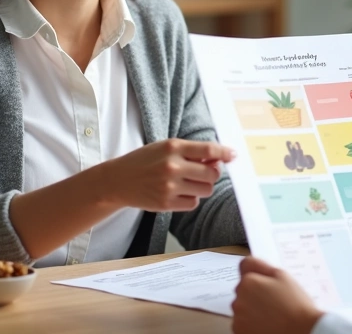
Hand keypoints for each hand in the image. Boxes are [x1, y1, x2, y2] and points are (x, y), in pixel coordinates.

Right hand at [103, 138, 234, 211]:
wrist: (117, 181)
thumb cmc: (144, 161)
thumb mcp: (165, 148)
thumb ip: (190, 151)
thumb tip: (219, 158)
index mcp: (173, 147)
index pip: (208, 149)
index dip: (225, 152)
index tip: (233, 155)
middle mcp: (172, 166)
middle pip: (212, 173)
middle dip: (212, 173)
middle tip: (205, 171)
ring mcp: (169, 186)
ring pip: (206, 190)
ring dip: (203, 187)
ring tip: (189, 182)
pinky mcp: (166, 203)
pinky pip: (193, 203)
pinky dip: (191, 199)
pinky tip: (179, 192)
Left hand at [232, 256, 322, 333]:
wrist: (300, 330)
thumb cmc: (295, 305)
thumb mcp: (282, 276)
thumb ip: (261, 266)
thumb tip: (248, 263)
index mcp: (248, 282)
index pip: (245, 269)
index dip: (257, 276)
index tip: (267, 286)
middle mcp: (238, 299)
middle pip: (243, 290)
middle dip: (254, 293)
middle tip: (274, 301)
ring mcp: (238, 318)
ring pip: (242, 308)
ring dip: (251, 310)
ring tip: (272, 315)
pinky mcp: (240, 331)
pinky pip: (242, 324)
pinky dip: (250, 324)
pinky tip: (266, 325)